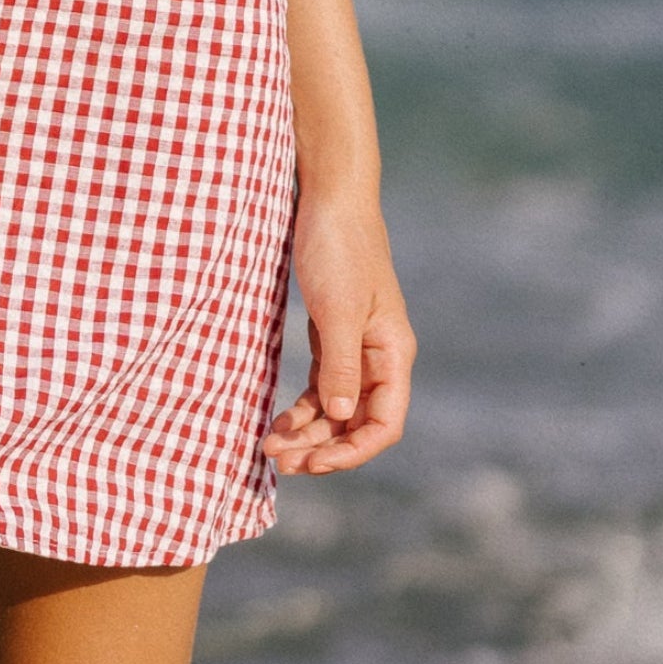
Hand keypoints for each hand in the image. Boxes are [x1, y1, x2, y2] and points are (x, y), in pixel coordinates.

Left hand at [262, 192, 416, 475]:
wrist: (328, 199)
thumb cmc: (338, 248)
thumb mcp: (338, 309)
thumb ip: (341, 365)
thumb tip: (342, 415)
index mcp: (393, 354)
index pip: (384, 423)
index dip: (353, 452)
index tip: (314, 464)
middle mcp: (379, 358)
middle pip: (357, 423)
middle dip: (322, 448)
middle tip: (279, 461)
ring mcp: (356, 349)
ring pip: (336, 409)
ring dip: (307, 433)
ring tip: (269, 447)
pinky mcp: (332, 336)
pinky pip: (321, 387)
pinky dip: (301, 408)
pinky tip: (277, 421)